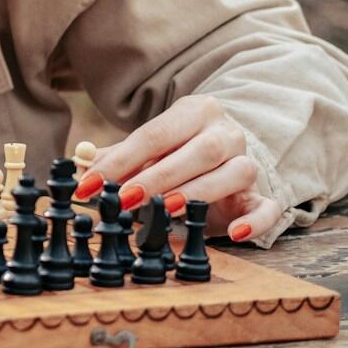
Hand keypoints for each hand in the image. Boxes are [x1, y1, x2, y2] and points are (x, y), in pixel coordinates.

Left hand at [72, 95, 279, 242]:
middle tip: (125, 198)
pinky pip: (268, 207)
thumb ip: (117, 158)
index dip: (121, 160)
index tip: (90, 183)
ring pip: (234, 173)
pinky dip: (256, 222)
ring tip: (168, 209)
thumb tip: (79, 168)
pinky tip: (235, 235)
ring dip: (198, 192)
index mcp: (194, 112)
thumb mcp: (147, 151)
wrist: (224, 156)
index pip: (156, 134)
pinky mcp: (262, 194)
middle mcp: (226, 133)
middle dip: (158, 176)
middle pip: (199, 150)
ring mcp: (249, 162)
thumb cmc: (175, 153)